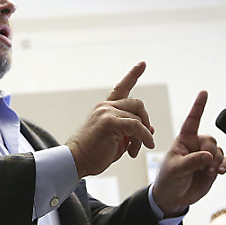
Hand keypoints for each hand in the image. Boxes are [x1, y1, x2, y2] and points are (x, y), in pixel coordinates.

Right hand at [67, 62, 155, 177]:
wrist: (76, 161)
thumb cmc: (94, 153)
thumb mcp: (116, 139)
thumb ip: (131, 131)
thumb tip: (149, 128)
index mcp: (105, 108)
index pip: (121, 87)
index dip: (133, 74)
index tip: (142, 63)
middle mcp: (105, 106)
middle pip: (138, 104)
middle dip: (145, 121)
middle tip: (144, 139)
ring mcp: (107, 112)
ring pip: (138, 117)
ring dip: (142, 136)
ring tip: (135, 151)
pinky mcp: (110, 122)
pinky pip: (136, 126)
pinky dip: (143, 137)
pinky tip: (143, 147)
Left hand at [151, 91, 225, 215]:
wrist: (174, 197)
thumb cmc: (169, 180)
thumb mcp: (176, 170)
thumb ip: (192, 162)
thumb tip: (209, 156)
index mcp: (183, 141)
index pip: (192, 121)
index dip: (198, 106)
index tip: (204, 92)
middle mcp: (195, 145)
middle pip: (210, 139)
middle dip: (210, 151)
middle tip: (205, 164)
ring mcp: (205, 156)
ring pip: (218, 150)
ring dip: (216, 160)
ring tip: (208, 171)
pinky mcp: (212, 166)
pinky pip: (224, 161)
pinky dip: (224, 165)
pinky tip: (218, 171)